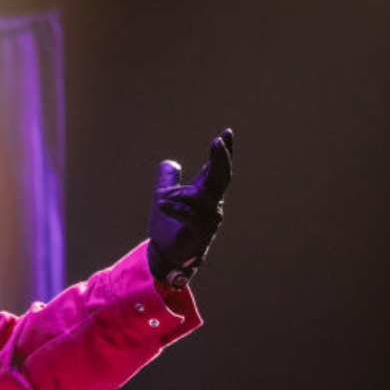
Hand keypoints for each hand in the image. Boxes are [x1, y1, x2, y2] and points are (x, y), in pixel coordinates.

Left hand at [147, 128, 232, 287]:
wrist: (166, 256)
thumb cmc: (169, 227)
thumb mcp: (163, 198)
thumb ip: (167, 180)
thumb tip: (170, 163)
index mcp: (205, 194)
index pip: (217, 169)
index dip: (223, 152)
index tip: (226, 133)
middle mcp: (212, 205)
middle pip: (221, 178)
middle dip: (221, 159)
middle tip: (217, 142)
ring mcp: (208, 220)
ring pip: (197, 197)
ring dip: (177, 195)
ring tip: (163, 200)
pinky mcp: (199, 234)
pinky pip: (189, 216)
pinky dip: (175, 207)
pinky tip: (162, 204)